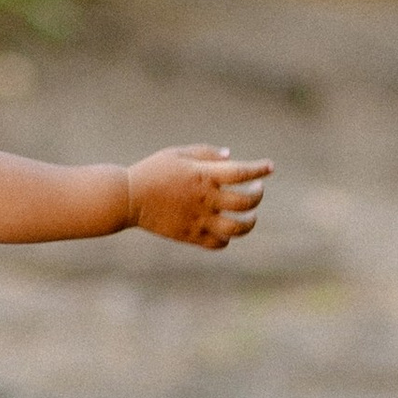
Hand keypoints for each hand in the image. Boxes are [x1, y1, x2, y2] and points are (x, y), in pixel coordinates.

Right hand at [128, 144, 271, 248]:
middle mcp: (205, 199)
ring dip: (250, 223)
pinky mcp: (190, 236)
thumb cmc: (152, 171)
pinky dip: (227, 239)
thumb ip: (206, 153)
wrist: (127, 198)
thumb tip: (230, 156)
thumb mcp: (178, 154)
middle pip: (246, 202)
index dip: (259, 169)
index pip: (241, 173)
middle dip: (257, 196)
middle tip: (258, 191)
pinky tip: (226, 230)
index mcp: (203, 175)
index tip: (270, 167)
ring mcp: (199, 219)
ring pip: (237, 228)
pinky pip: (218, 243)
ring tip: (250, 217)